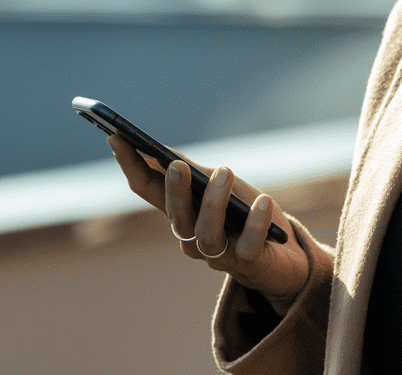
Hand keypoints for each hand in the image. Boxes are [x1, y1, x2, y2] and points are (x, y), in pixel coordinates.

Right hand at [108, 134, 309, 315]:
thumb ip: (192, 172)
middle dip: (174, 191)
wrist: (286, 255)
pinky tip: (263, 202)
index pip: (146, 188)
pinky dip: (256, 224)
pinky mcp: (249, 264)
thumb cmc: (244, 216)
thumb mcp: (217, 187)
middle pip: (175, 216)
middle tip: (177, 165)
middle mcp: (192, 237)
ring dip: (214, 202)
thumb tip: (158, 150)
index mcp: (180, 212)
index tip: (116, 136)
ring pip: (206, 233)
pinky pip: (248, 246)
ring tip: (225, 171)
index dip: (129, 164)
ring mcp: (218, 255)